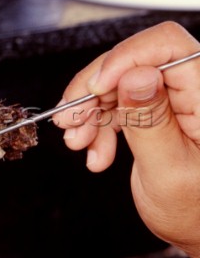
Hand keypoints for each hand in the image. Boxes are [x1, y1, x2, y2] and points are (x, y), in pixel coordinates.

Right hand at [52, 21, 199, 257]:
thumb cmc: (196, 210)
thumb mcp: (168, 170)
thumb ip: (150, 122)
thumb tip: (135, 75)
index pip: (167, 47)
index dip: (124, 58)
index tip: (94, 88)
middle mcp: (191, 90)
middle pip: (131, 63)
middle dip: (93, 92)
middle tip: (70, 120)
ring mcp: (170, 99)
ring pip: (116, 83)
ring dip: (88, 112)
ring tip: (78, 142)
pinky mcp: (153, 110)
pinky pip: (114, 104)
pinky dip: (96, 126)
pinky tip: (95, 151)